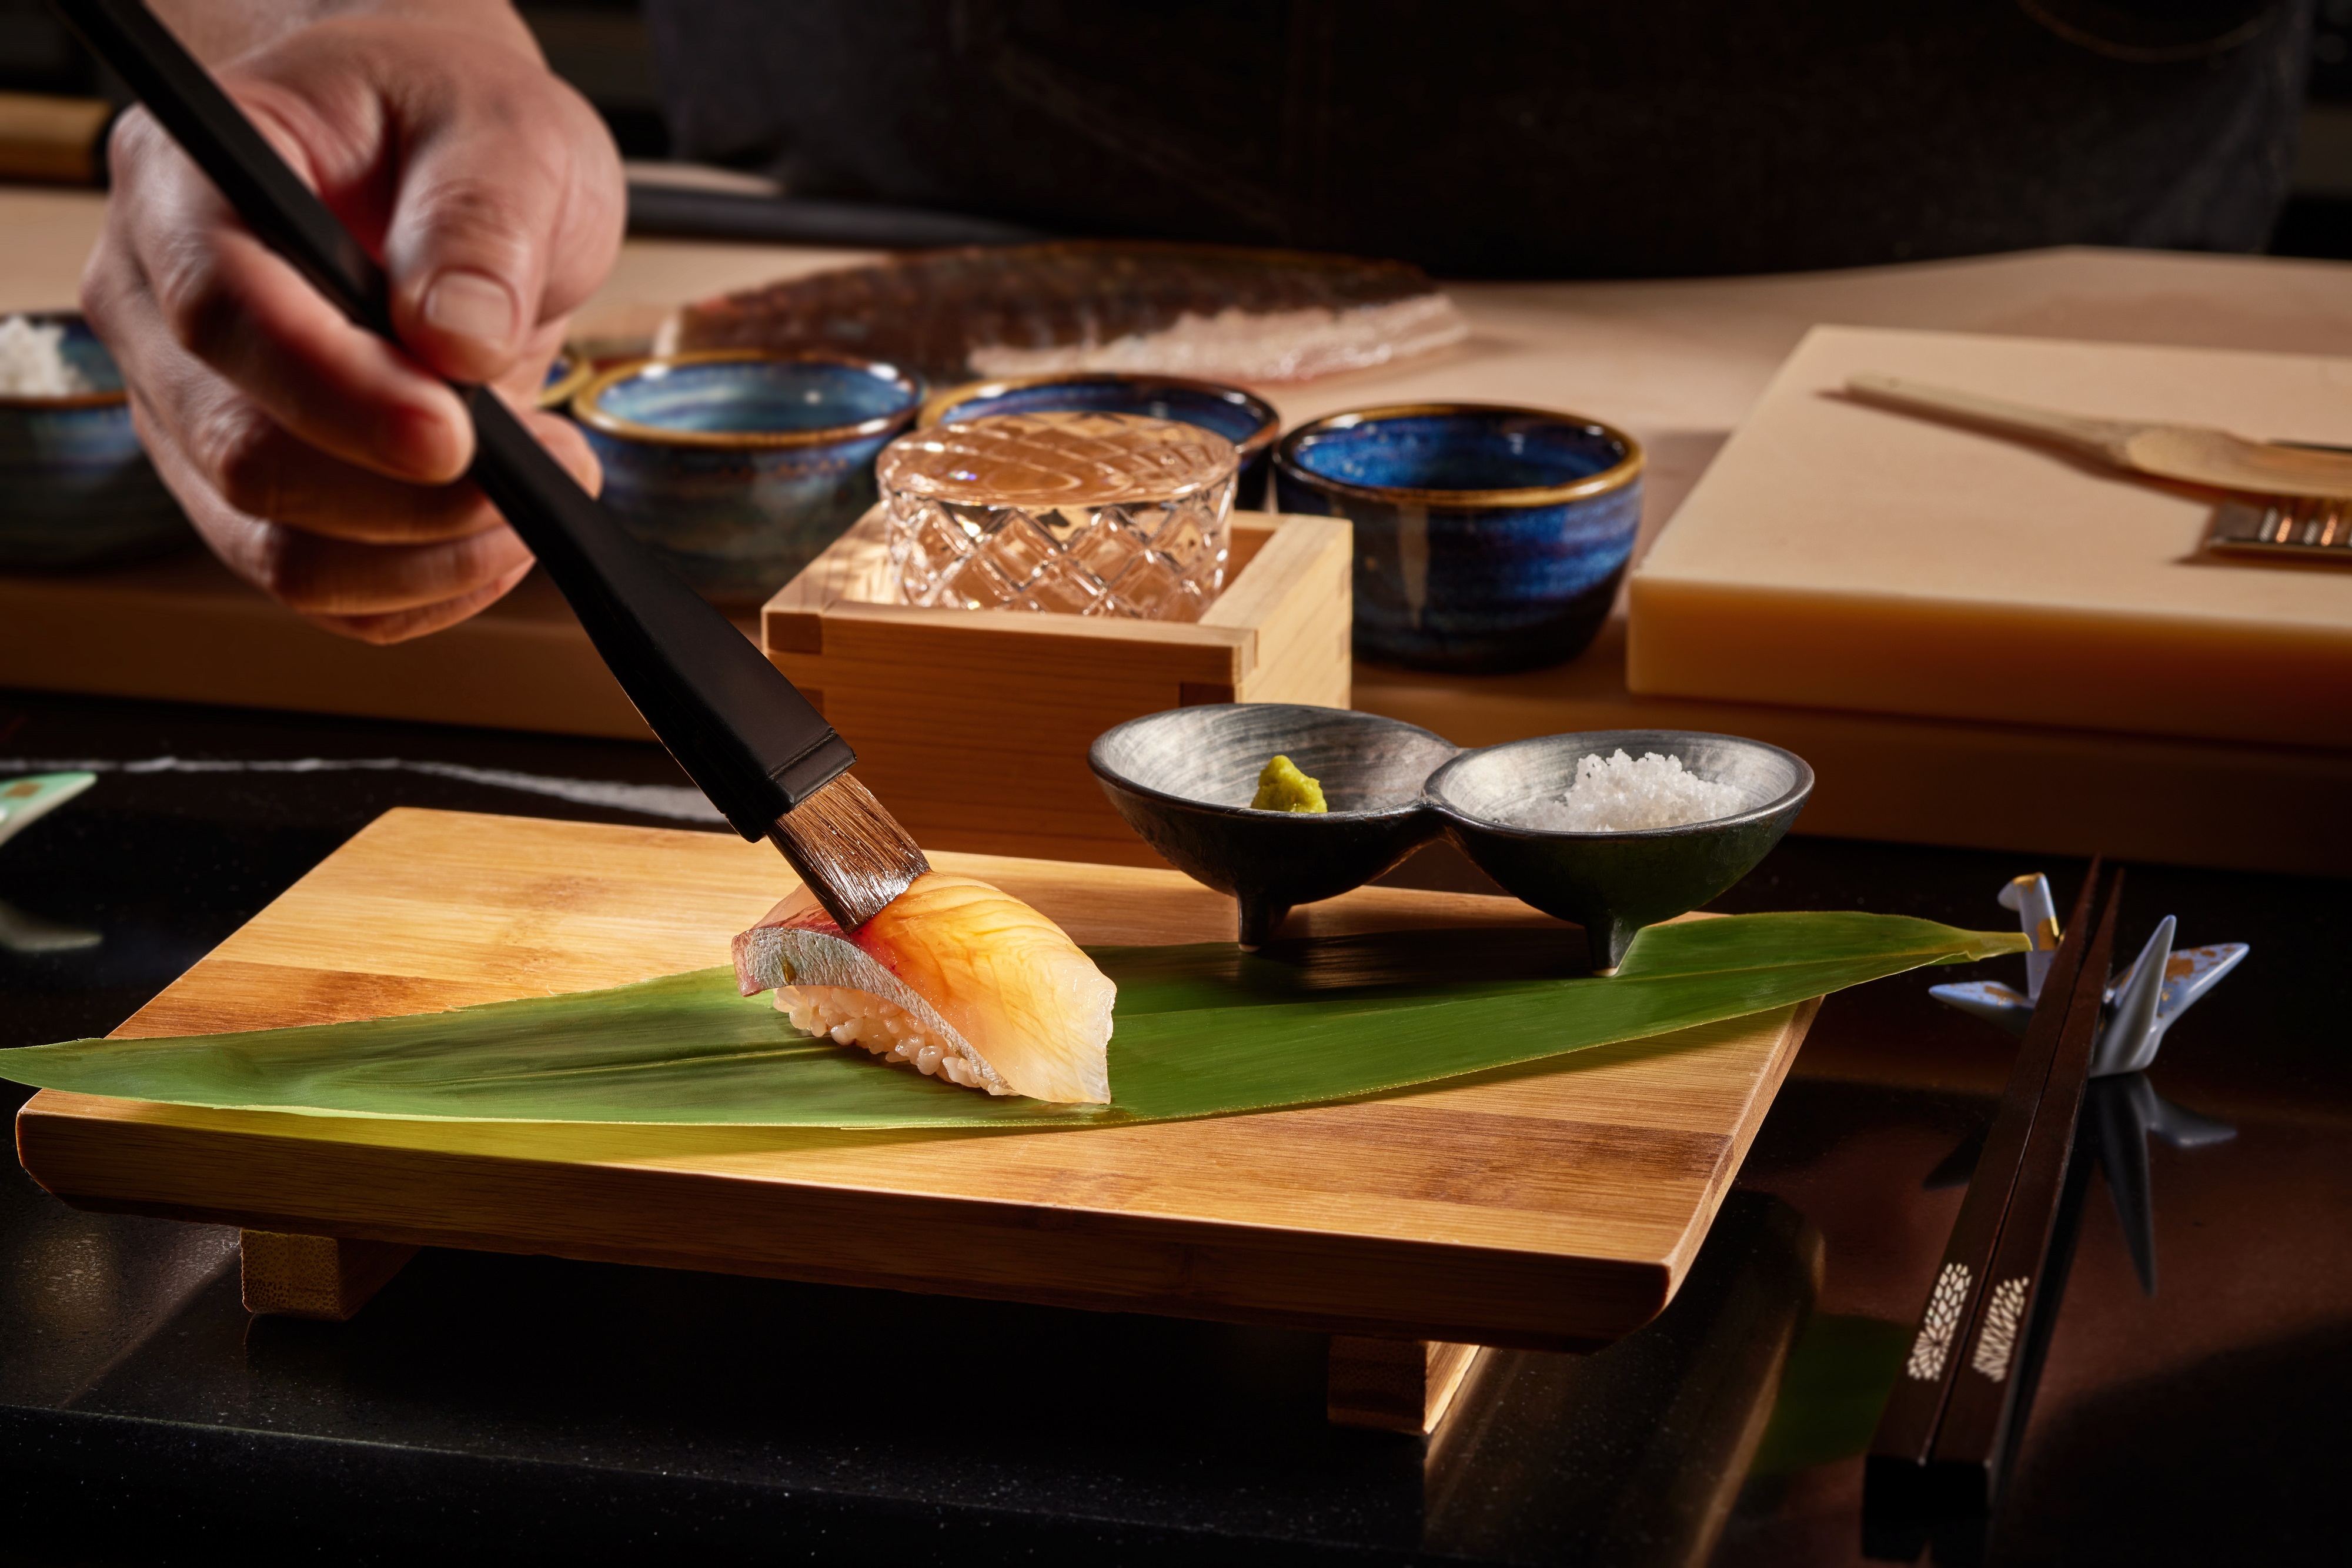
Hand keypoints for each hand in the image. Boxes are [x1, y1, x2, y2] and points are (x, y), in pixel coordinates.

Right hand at [80, 4, 624, 641]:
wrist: (445, 161)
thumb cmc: (457, 127)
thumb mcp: (508, 134)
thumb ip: (480, 224)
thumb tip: (458, 344)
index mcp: (188, 182)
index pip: (223, 312)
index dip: (338, 391)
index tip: (457, 432)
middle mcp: (159, 306)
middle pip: (244, 454)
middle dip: (410, 492)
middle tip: (556, 462)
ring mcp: (192, 411)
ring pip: (276, 546)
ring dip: (429, 554)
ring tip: (547, 492)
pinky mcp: (249, 493)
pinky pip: (320, 587)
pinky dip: (423, 587)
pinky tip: (501, 538)